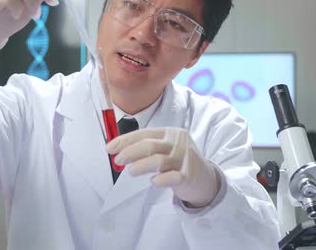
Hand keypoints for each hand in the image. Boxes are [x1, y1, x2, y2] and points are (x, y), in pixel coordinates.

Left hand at [105, 128, 220, 207]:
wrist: (205, 178)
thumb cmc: (179, 162)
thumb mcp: (166, 148)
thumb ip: (146, 147)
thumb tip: (118, 151)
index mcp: (170, 133)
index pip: (143, 134)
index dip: (124, 141)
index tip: (109, 149)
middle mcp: (178, 143)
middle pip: (149, 145)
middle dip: (129, 152)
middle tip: (118, 161)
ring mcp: (185, 159)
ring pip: (158, 161)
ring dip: (140, 166)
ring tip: (131, 171)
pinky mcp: (189, 176)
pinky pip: (172, 178)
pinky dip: (160, 180)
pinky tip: (154, 182)